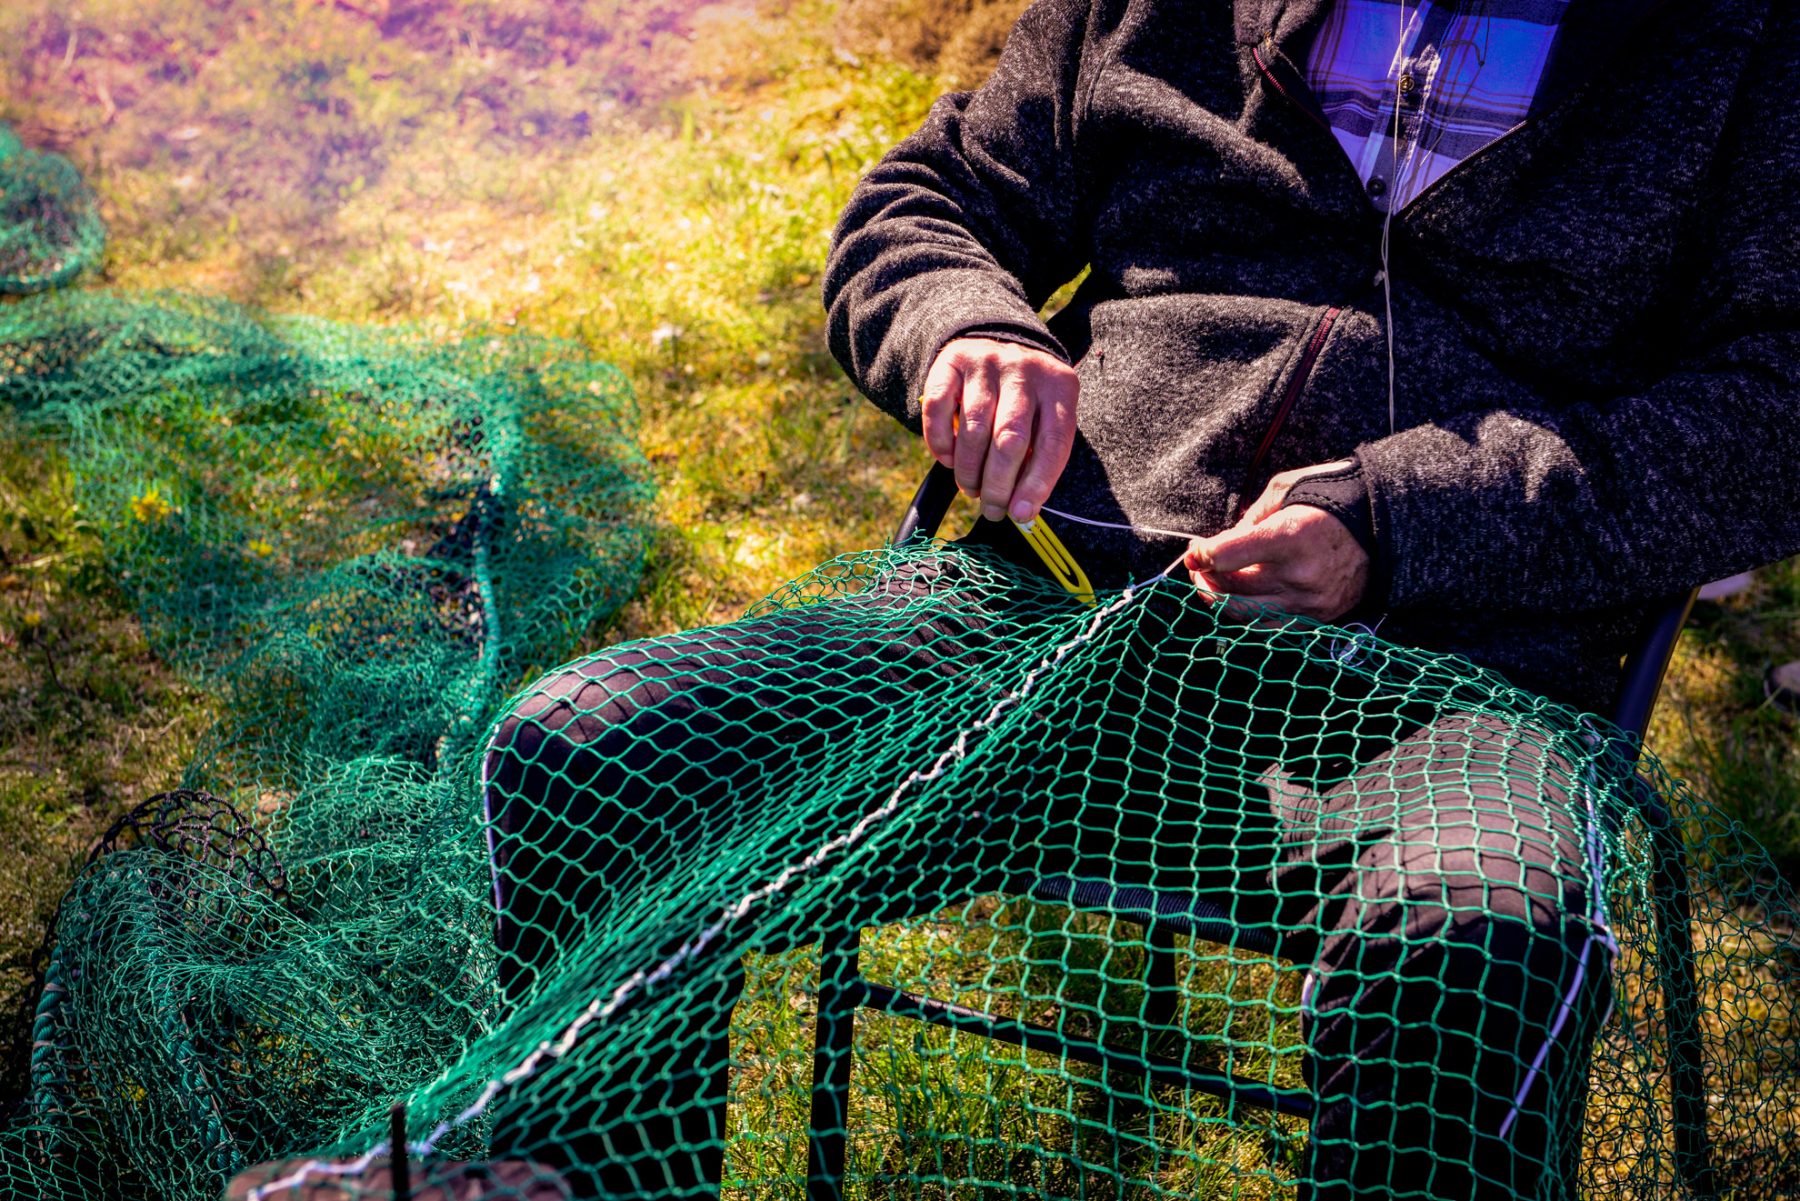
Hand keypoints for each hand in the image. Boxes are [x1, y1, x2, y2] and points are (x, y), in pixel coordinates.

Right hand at [920, 337, 1078, 523]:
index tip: (1021, 514)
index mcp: (1059, 387)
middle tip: (991, 509)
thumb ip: (1038, 457)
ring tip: (970, 488)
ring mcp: (987, 361)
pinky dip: (940, 442)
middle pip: (1010, 438)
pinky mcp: (953, 360)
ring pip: (974, 428)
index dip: (1036, 484)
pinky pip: (939, 408)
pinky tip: (947, 459)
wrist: (996, 342)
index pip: (1053, 443)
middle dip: (997, 484)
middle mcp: (1025, 369)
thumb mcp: (1044, 418)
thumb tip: (1021, 510)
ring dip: (968, 469)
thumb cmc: (1025, 399)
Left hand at [1183, 461, 1368, 621]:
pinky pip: (1271, 626)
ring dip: (1221, 601)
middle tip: (1198, 567)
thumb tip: (1220, 546)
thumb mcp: (1285, 490)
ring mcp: (1310, 601)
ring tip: (1213, 585)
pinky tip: (1242, 599)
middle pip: (1230, 589)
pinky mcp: (1319, 617)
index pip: (1225, 556)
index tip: (1195, 549)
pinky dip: (1249, 615)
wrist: (1383, 521)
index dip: (1201, 555)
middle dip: (1205, 578)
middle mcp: (1299, 575)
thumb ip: (1249, 519)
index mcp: (1290, 536)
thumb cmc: (1329, 497)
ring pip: (1245, 614)